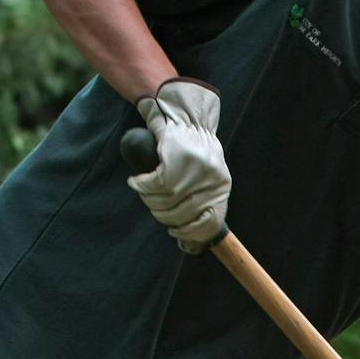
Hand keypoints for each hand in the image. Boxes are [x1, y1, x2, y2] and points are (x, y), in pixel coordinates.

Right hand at [128, 78, 229, 251]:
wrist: (183, 115)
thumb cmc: (190, 149)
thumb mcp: (203, 175)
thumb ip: (200, 200)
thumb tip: (191, 243)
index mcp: (222, 186)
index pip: (209, 225)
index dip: (190, 234)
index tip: (177, 233)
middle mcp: (212, 180)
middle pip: (180, 215)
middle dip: (162, 214)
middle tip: (153, 203)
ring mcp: (194, 171)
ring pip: (164, 202)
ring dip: (149, 199)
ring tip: (145, 190)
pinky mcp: (175, 160)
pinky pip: (153, 185)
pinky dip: (141, 185)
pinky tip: (137, 181)